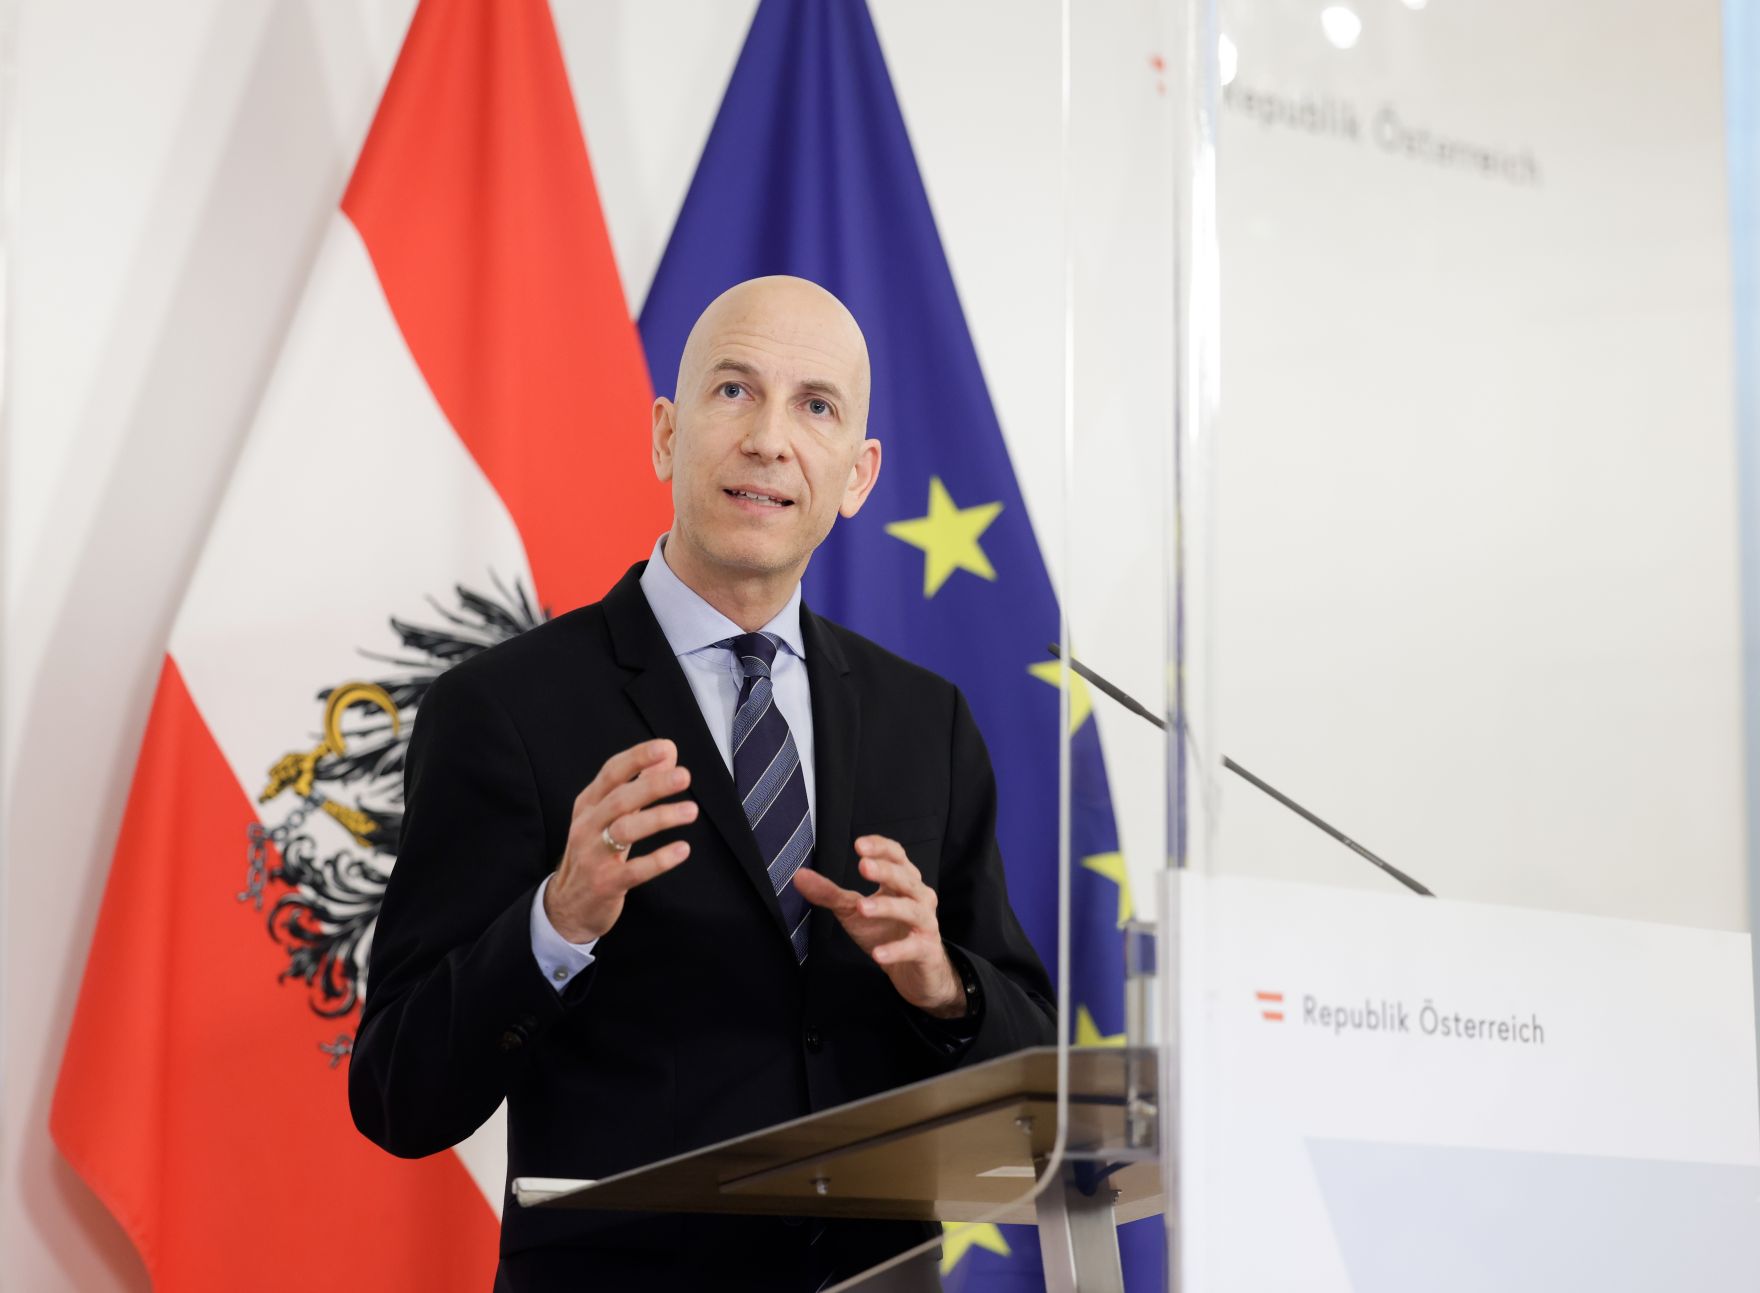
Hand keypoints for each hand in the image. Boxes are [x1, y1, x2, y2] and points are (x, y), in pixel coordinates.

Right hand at [545, 739, 696, 942]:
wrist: (568, 904)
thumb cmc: (595, 851)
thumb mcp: (610, 815)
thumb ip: (639, 783)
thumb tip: (668, 751)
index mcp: (589, 804)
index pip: (611, 773)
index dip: (637, 758)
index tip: (664, 747)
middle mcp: (587, 826)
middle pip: (620, 799)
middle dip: (652, 785)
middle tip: (685, 776)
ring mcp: (593, 855)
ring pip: (625, 830)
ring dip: (660, 818)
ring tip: (690, 811)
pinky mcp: (605, 883)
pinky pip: (634, 870)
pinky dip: (659, 859)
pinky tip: (682, 850)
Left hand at [792, 836, 965, 1017]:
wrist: (912, 971)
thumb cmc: (886, 932)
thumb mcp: (853, 911)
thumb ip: (829, 893)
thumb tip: (799, 876)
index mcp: (902, 882)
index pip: (896, 856)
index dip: (881, 848)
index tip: (859, 845)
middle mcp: (918, 897)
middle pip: (906, 878)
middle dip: (885, 870)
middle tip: (863, 866)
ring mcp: (925, 923)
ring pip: (911, 910)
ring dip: (887, 907)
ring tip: (862, 907)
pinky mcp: (926, 950)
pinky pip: (913, 947)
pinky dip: (896, 950)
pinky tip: (879, 954)